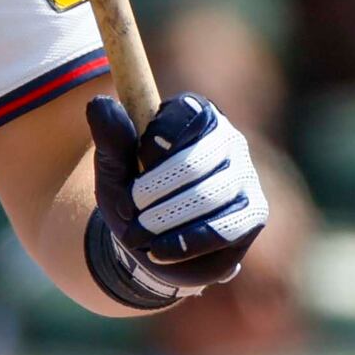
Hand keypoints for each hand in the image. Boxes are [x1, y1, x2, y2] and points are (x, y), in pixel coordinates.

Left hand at [84, 92, 267, 307]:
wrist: (149, 241)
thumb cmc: (133, 194)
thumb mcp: (113, 168)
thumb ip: (109, 138)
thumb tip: (100, 103)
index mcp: (195, 114)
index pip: (188, 112)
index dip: (157, 141)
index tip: (135, 163)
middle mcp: (228, 139)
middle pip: (195, 161)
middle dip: (152, 192)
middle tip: (127, 210)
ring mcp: (245, 176)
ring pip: (209, 196)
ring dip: (163, 220)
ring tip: (136, 234)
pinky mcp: (254, 212)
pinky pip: (226, 229)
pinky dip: (186, 243)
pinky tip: (159, 250)